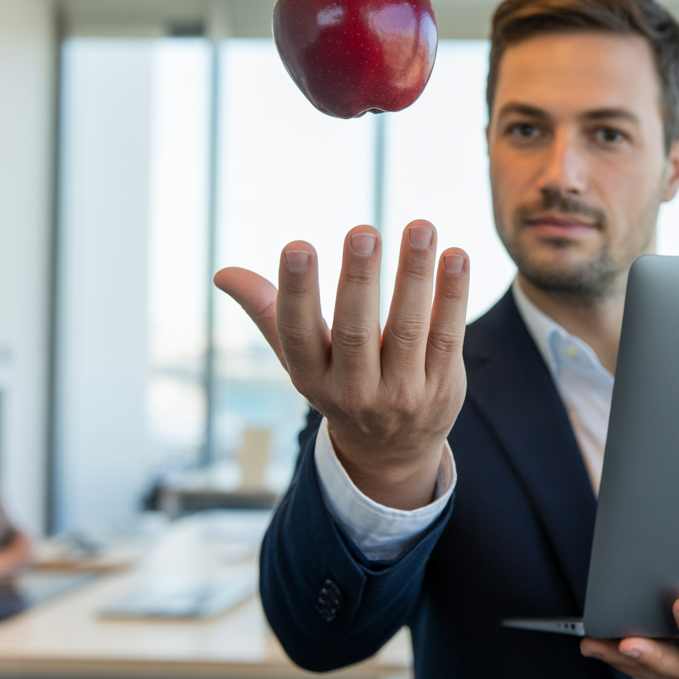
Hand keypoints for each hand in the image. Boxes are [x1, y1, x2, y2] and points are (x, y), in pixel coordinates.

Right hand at [214, 221, 469, 509]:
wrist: (392, 451)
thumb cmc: (340, 384)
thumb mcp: (302, 359)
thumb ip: (270, 312)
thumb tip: (223, 273)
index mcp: (312, 377)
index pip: (298, 332)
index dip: (296, 291)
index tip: (297, 246)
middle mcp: (354, 390)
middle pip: (356, 330)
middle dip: (359, 279)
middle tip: (363, 230)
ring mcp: (402, 392)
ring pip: (410, 328)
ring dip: (415, 275)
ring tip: (419, 227)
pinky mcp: (442, 387)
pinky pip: (448, 336)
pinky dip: (453, 295)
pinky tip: (456, 255)